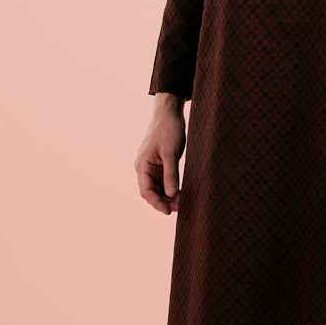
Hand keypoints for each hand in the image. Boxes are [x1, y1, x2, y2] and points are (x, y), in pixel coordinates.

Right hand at [136, 97, 185, 214]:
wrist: (169, 113)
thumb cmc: (168, 130)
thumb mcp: (170, 153)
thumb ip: (170, 174)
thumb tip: (170, 194)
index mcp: (142, 166)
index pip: (146, 191)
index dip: (156, 203)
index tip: (168, 211)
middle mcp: (145, 168)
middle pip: (152, 192)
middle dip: (164, 201)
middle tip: (181, 207)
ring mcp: (153, 166)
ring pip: (158, 188)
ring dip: (169, 196)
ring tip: (183, 201)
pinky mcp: (161, 164)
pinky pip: (164, 181)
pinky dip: (171, 188)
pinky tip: (181, 192)